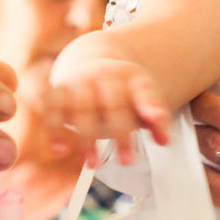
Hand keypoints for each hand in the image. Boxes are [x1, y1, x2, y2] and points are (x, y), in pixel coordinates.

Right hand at [47, 55, 170, 164]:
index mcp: (130, 76)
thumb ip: (154, 118)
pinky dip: (55, 129)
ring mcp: (79, 80)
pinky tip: (60, 150)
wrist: (89, 56)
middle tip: (128, 162)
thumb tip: (165, 141)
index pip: (143, 91)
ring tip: (93, 163)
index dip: (150, 105)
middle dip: (121, 133)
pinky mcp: (58, 88)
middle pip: (114, 104)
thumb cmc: (118, 88)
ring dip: (87, 138)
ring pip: (82, 108)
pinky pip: (54, 107)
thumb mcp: (139, 96)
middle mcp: (104, 75)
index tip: (155, 119)